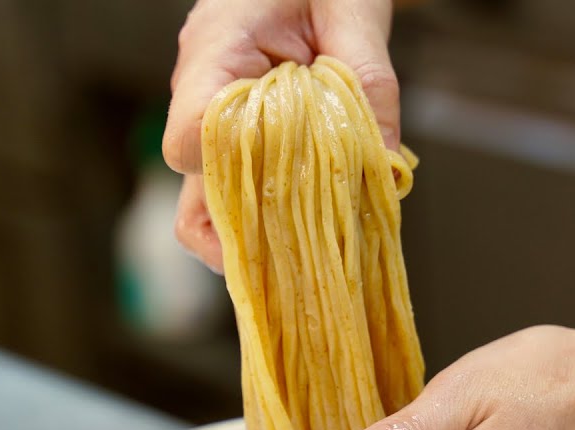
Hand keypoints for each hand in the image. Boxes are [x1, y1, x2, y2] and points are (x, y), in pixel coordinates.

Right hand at [166, 0, 398, 272]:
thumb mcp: (354, 8)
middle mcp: (199, 95)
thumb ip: (368, 80)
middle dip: (250, 239)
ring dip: (258, 237)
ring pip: (208, 209)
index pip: (191, 140)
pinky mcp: (234, 136)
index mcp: (215, 53)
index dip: (232, 177)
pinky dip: (271, 215)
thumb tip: (383, 163)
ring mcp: (212, 122)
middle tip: (306, 259)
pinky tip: (317, 219)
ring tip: (313, 251)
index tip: (287, 186)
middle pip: (193, 201)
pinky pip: (237, 191)